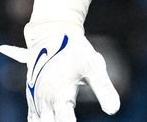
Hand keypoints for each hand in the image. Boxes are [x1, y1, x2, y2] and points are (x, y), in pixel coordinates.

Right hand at [0, 22, 120, 121]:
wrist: (51, 34)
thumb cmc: (75, 51)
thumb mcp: (94, 67)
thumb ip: (104, 90)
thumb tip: (114, 111)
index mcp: (60, 96)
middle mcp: (45, 101)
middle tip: (71, 118)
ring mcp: (36, 100)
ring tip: (63, 116)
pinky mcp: (31, 97)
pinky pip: (32, 118)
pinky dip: (42, 121)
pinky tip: (53, 116)